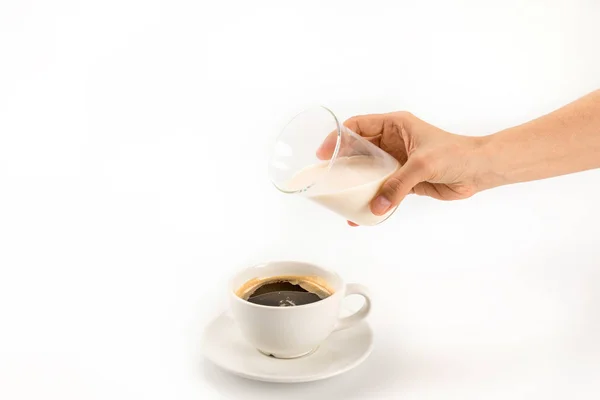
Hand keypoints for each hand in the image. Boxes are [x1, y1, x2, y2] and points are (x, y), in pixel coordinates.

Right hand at [320, 112, 486, 224]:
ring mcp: (396, 162)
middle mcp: (392, 141)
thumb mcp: (422, 165)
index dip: (338, 138)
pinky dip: (372, 200)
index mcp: (394, 125)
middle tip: (326, 179)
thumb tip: (376, 207)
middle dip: (342, 164)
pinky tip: (361, 213)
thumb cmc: (456, 154)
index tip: (325, 155)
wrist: (479, 171)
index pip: (357, 126)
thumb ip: (398, 185)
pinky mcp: (403, 180)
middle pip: (358, 151)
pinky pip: (382, 190)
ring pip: (368, 172)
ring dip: (355, 185)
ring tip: (339, 198)